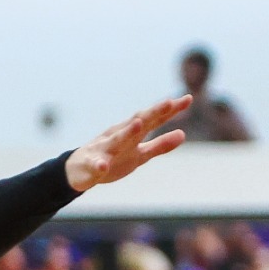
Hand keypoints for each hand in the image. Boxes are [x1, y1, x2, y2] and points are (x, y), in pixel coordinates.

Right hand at [65, 96, 191, 191]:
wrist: (80, 170)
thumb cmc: (114, 157)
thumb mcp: (141, 154)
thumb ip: (161, 145)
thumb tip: (183, 134)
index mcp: (132, 133)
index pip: (154, 119)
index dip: (170, 110)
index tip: (189, 99)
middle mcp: (119, 136)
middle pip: (138, 123)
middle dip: (153, 113)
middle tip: (168, 102)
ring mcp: (105, 149)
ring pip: (117, 140)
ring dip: (127, 132)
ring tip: (139, 124)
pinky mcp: (93, 164)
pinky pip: (96, 165)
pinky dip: (99, 164)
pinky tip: (103, 166)